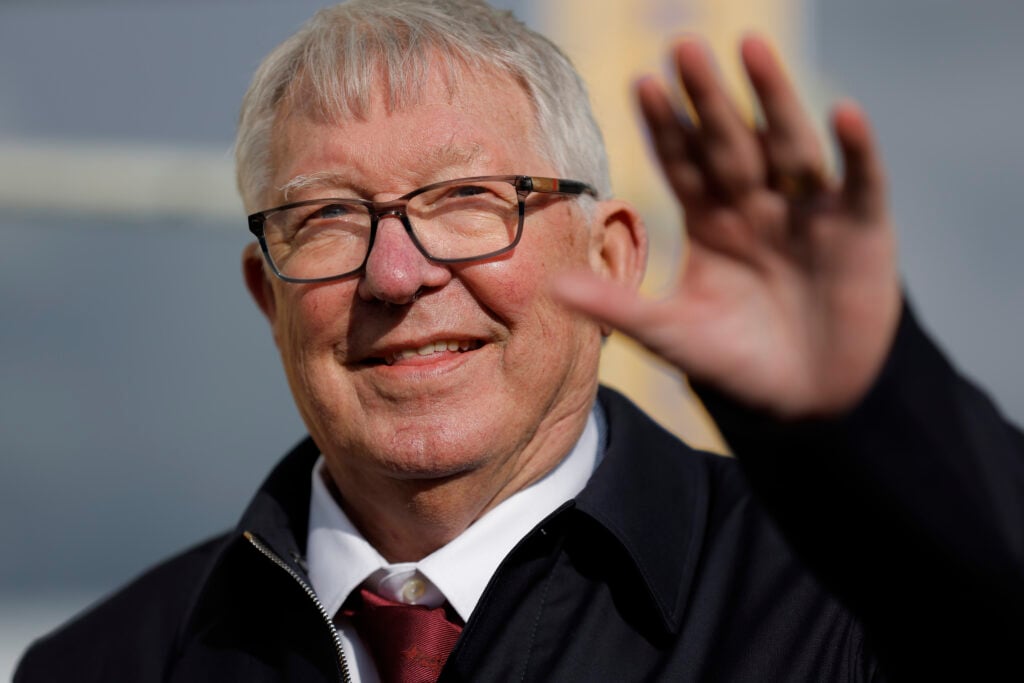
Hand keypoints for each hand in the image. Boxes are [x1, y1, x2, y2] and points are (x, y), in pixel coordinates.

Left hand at [554, 35, 901, 417]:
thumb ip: (619, 308)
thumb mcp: (671, 333)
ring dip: (773, 98)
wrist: (809, 398)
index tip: (642, 85)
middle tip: (683, 46)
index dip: (666, 126)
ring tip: (750, 49)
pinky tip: (843, 114)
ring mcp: (808, 209)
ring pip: (789, 143)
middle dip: (707, 97)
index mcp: (709, 218)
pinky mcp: (861, 228)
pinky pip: (859, 182)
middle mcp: (756, 202)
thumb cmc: (735, 359)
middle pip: (729, 140)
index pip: (683, 162)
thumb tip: (551, 288)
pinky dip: (855, 151)